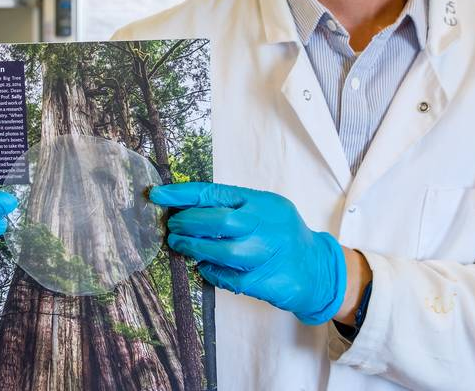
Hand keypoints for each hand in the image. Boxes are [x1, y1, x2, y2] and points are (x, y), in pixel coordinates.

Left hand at [150, 183, 346, 324]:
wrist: (316, 269)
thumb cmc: (281, 235)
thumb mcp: (265, 210)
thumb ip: (233, 207)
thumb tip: (185, 208)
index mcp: (263, 202)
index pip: (216, 193)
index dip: (182, 194)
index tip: (157, 195)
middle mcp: (267, 225)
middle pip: (219, 221)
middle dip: (188, 223)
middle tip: (172, 226)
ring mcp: (267, 254)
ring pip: (223, 251)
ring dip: (194, 248)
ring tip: (180, 245)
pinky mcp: (264, 280)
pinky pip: (228, 276)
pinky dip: (210, 270)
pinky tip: (203, 266)